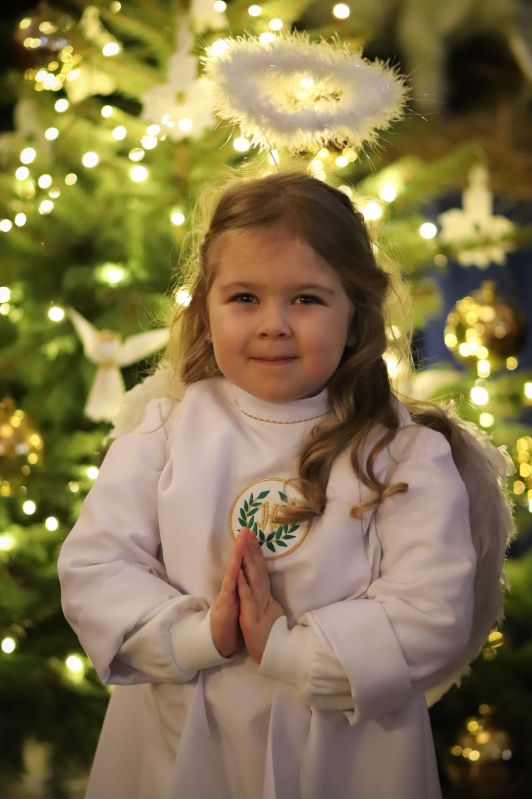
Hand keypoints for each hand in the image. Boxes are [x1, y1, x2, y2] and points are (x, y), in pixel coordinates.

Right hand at [210, 531, 247, 657]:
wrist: (220, 636)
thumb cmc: (231, 616)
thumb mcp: (241, 598)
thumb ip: (244, 585)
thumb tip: (250, 573)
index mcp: (239, 583)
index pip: (245, 563)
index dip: (250, 548)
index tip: (254, 533)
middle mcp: (232, 584)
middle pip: (238, 562)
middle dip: (243, 545)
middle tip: (247, 529)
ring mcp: (228, 592)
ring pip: (233, 571)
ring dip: (237, 556)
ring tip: (241, 542)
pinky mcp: (225, 603)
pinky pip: (230, 589)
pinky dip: (233, 578)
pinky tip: (235, 568)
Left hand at [237, 528, 284, 664]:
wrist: (272, 656)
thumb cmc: (269, 637)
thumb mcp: (269, 614)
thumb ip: (268, 600)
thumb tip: (267, 588)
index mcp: (266, 596)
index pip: (261, 570)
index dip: (256, 553)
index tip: (252, 536)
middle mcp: (263, 597)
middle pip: (258, 569)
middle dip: (252, 549)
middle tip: (248, 530)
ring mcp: (258, 606)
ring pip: (253, 579)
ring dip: (248, 560)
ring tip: (244, 544)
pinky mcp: (251, 617)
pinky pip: (247, 599)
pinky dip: (243, 584)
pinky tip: (239, 572)